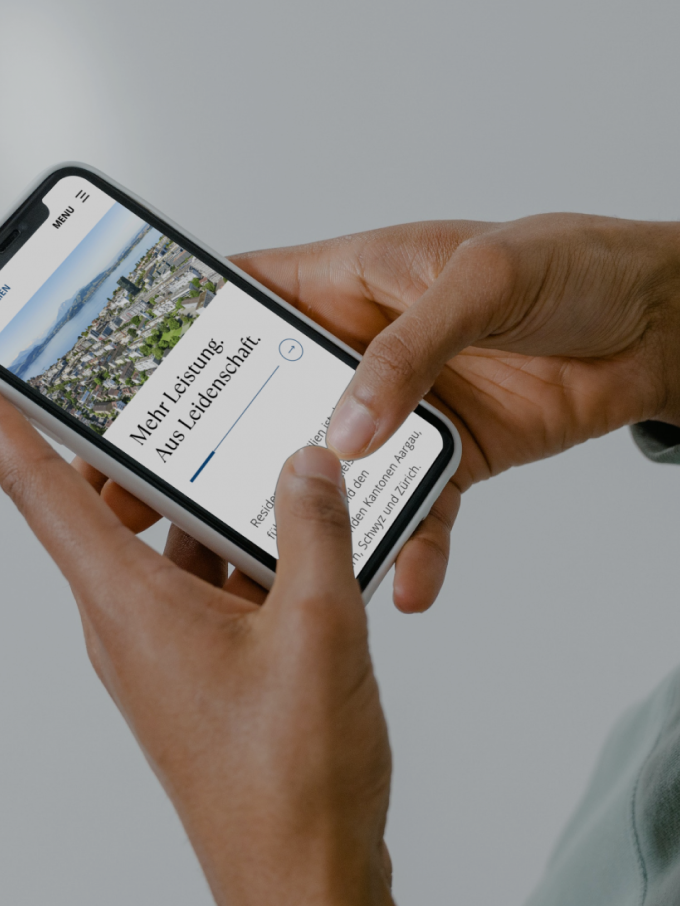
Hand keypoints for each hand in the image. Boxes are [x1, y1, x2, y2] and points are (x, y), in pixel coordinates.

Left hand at [0, 399, 393, 905]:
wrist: (306, 876)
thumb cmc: (292, 779)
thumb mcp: (318, 629)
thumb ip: (314, 531)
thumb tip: (306, 462)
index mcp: (132, 606)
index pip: (44, 495)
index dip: (14, 431)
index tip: (3, 385)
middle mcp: (134, 623)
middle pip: (112, 509)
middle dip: (143, 451)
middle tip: (174, 397)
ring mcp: (170, 647)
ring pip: (174, 545)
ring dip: (211, 505)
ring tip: (263, 459)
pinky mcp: (208, 666)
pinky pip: (212, 583)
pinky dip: (244, 552)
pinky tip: (301, 537)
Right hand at [233, 215, 679, 608]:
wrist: (654, 326)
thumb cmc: (572, 266)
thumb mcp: (482, 283)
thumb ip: (409, 351)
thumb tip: (347, 426)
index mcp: (356, 284)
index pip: (255, 300)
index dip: (203, 335)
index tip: (154, 383)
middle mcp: (367, 351)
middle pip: (280, 403)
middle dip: (240, 449)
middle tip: (189, 499)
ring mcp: (405, 410)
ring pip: (343, 470)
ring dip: (322, 514)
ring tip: (292, 563)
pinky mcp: (451, 457)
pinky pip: (420, 510)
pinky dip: (414, 548)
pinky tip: (410, 583)